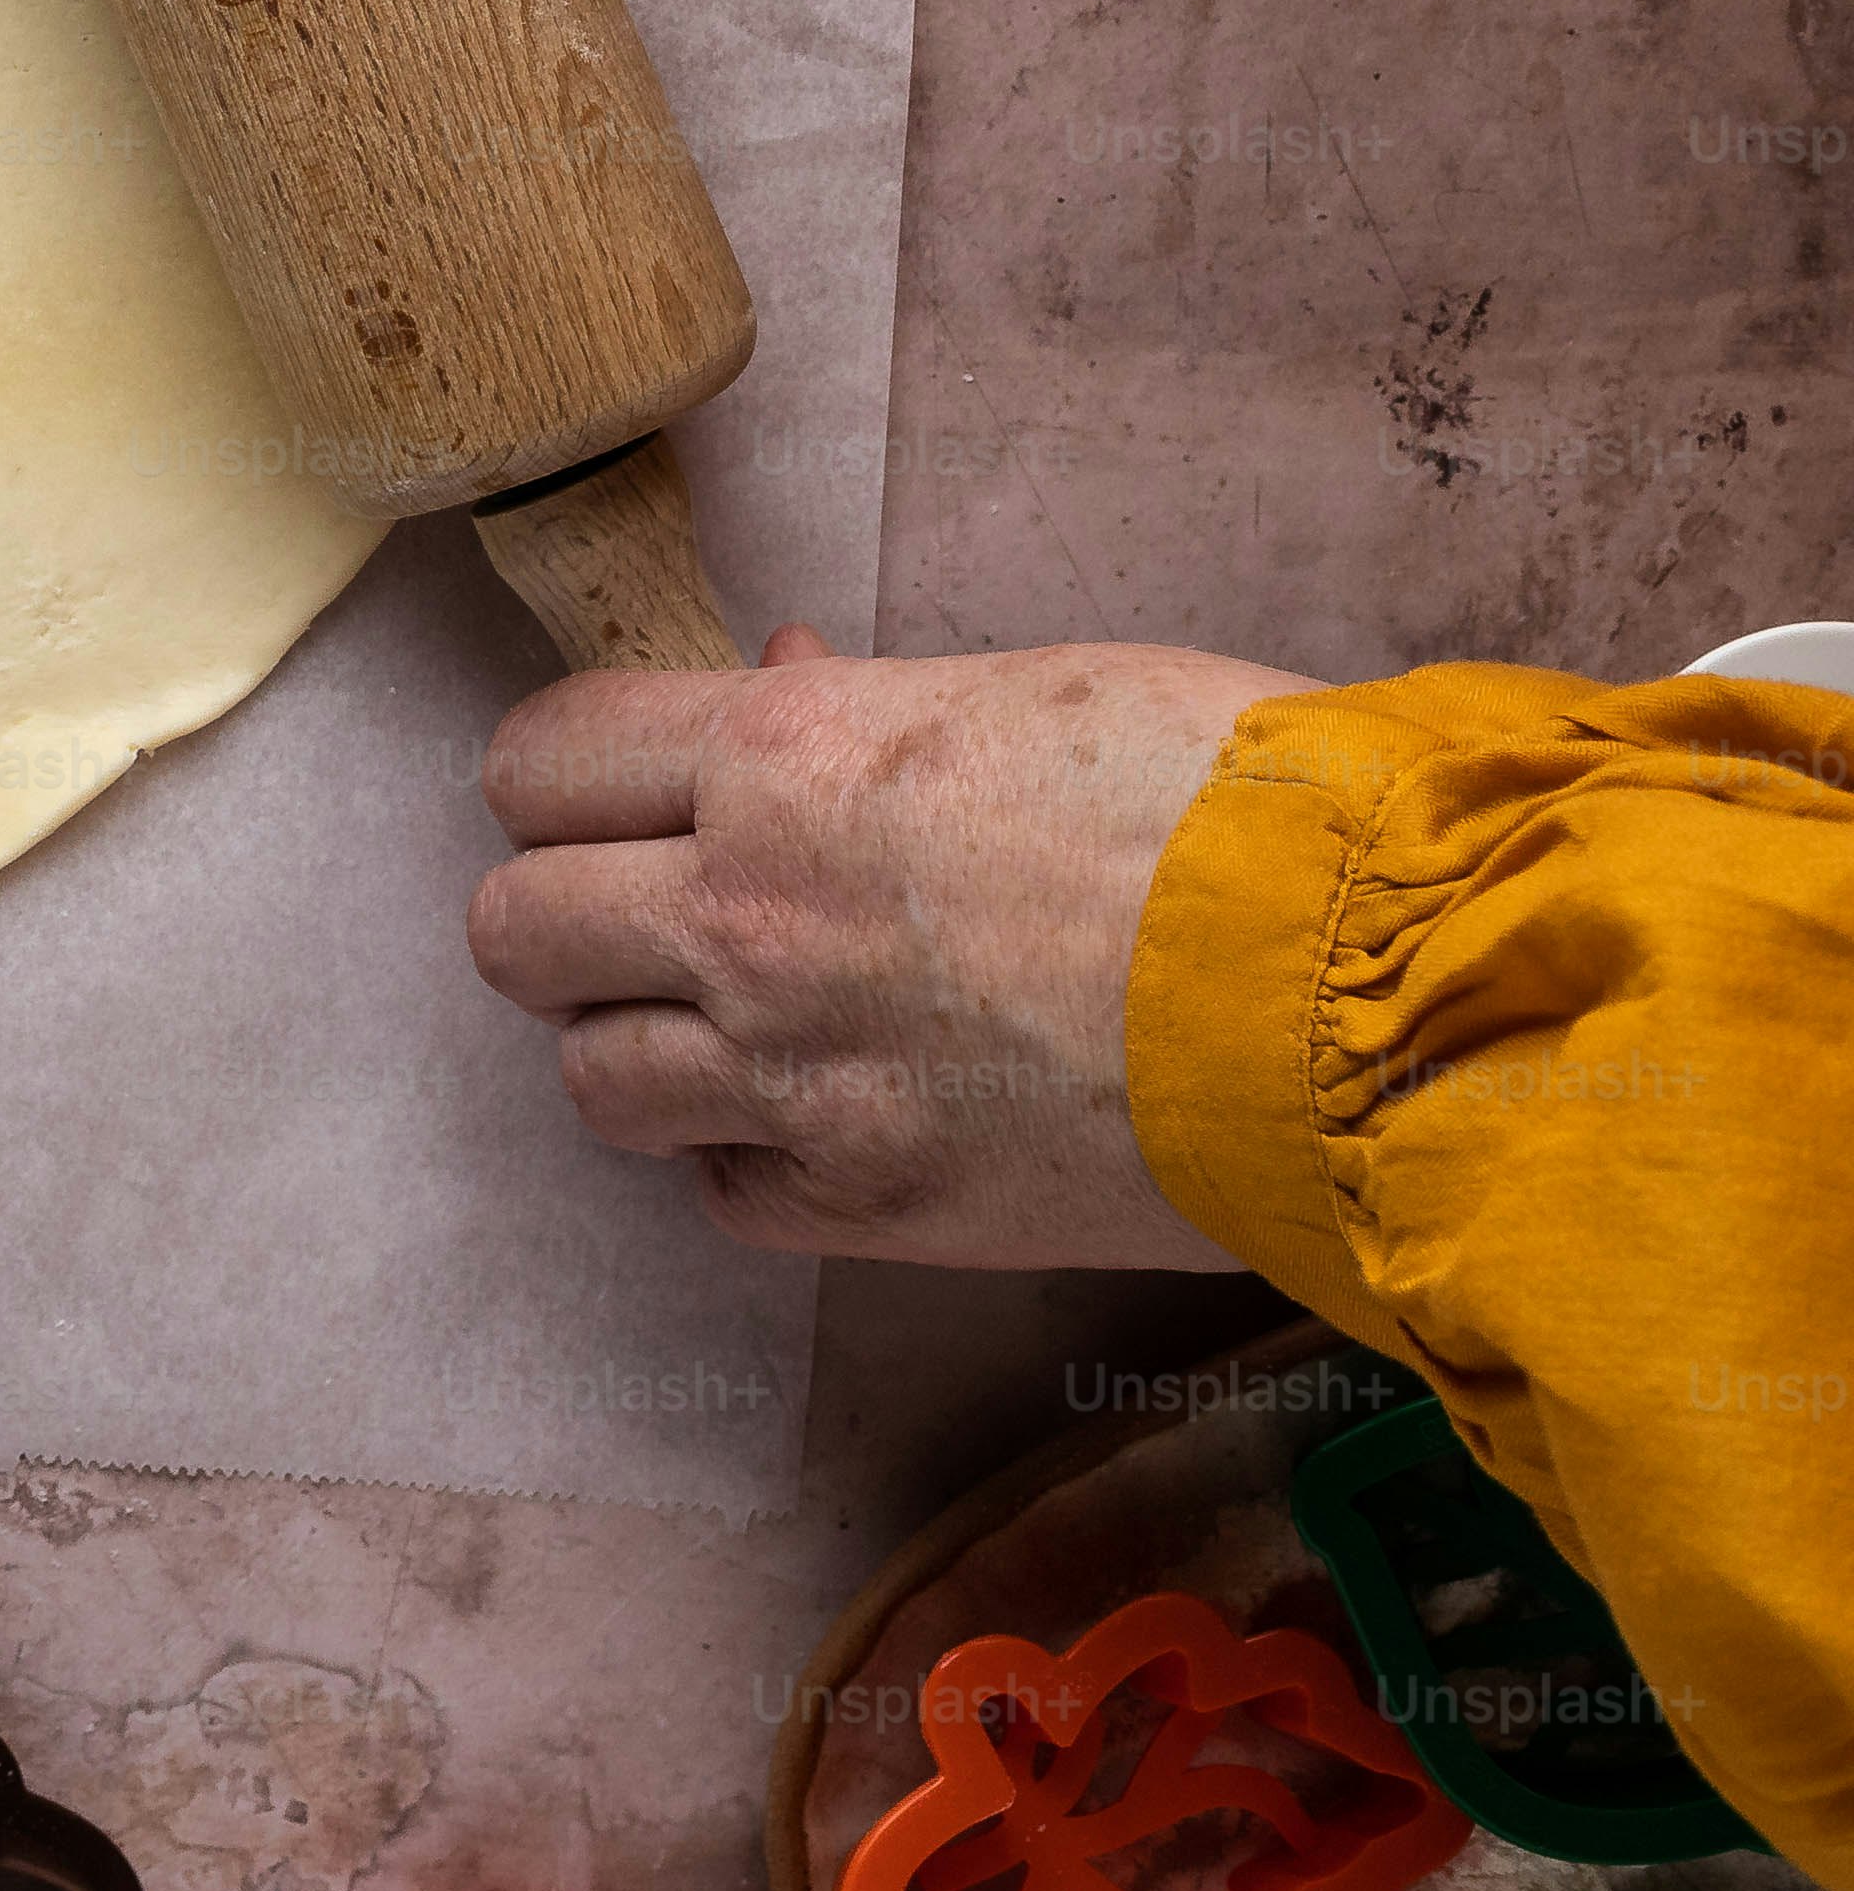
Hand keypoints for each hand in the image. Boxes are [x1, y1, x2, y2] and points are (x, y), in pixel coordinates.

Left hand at [470, 629, 1290, 1265]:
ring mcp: (796, 1077)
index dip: (564, 778)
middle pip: (516, 929)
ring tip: (739, 1022)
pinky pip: (717, 1192)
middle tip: (654, 911)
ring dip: (642, 1045)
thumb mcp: (1022, 693)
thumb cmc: (1232, 807)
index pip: (539, 763)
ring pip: (591, 1080)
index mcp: (779, 760)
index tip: (610, 793)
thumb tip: (778, 682)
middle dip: (570, 912)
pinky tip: (827, 1119)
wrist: (1375, 996)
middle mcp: (748, 917)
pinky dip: (749, 1160)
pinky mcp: (867, 1207)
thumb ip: (862, 711)